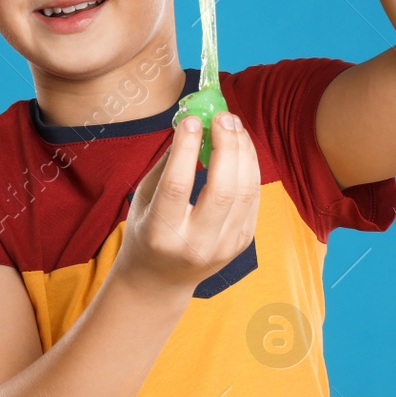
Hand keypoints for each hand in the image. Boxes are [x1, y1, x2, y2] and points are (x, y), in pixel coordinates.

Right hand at [114, 110, 260, 296]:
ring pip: (244, 192)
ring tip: (232, 124)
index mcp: (162, 233)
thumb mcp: (144, 201)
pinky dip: (249, 167)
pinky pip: (251, 198)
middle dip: (226, 146)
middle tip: (222, 116)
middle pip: (222, 190)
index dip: (186, 149)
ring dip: (243, 152)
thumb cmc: (147, 232)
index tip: (191, 119)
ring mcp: (224, 247)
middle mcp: (196, 244)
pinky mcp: (242, 243)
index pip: (177, 186)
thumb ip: (167, 165)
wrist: (160, 280)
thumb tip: (191, 122)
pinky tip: (240, 146)